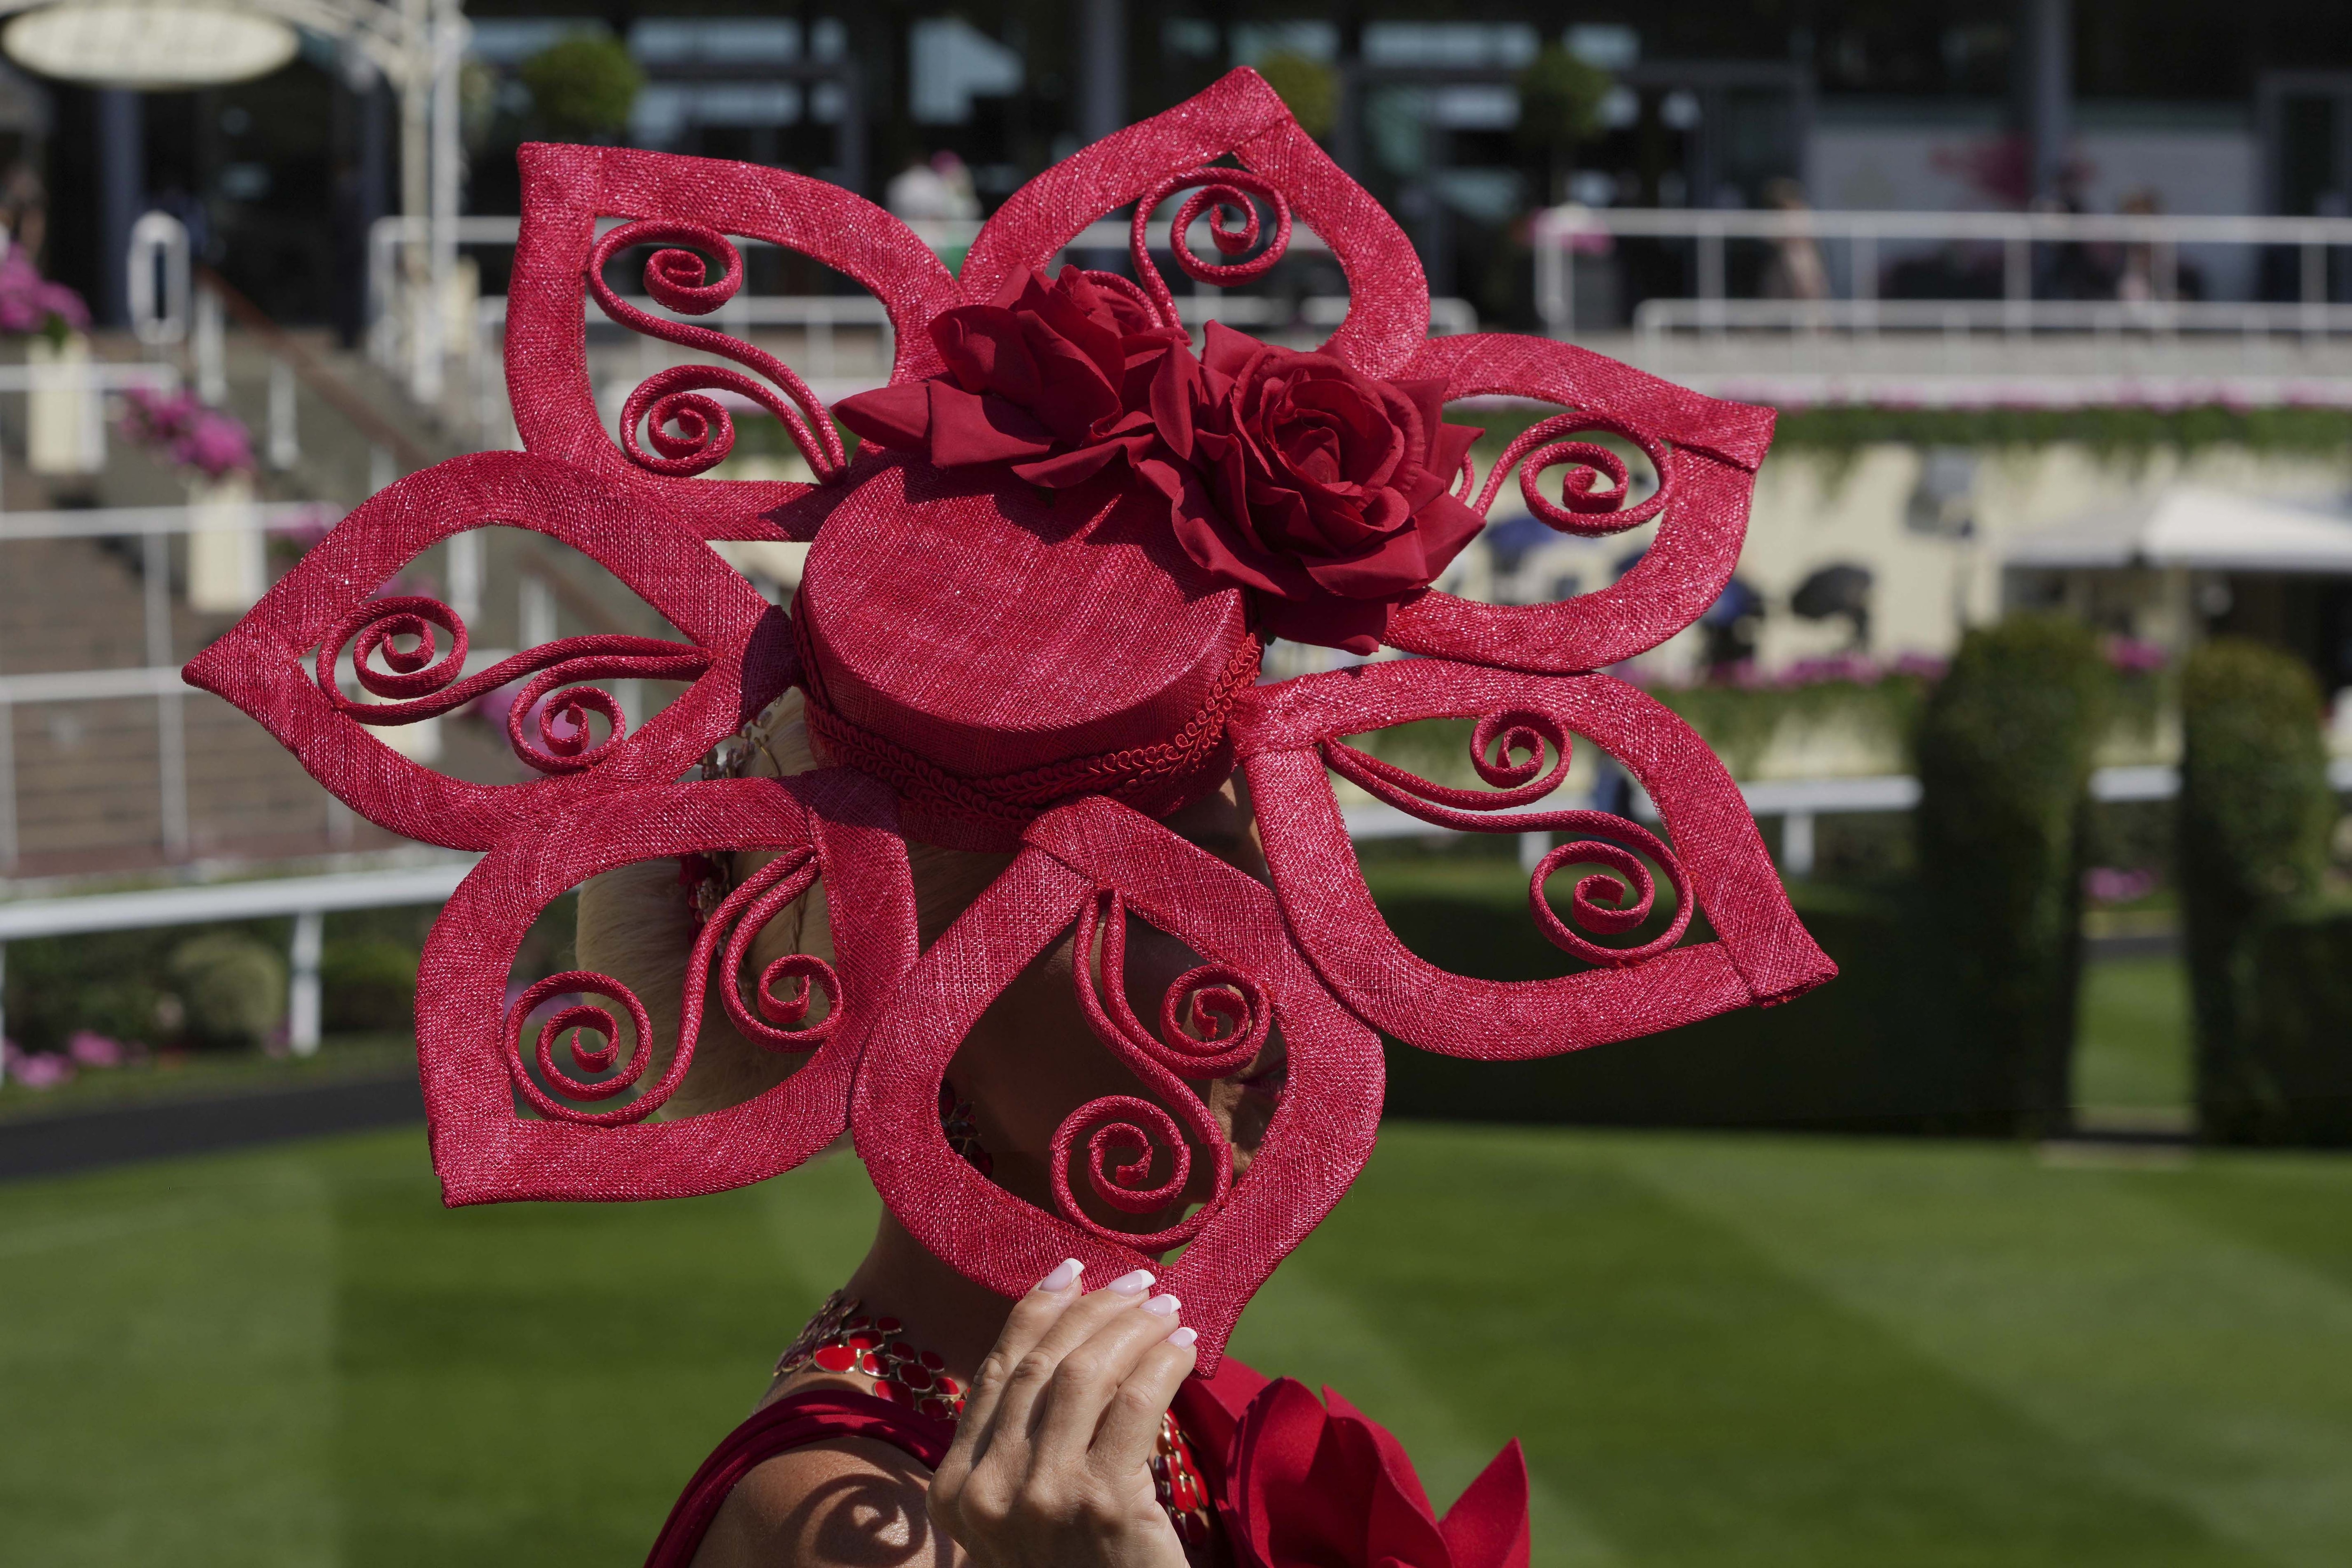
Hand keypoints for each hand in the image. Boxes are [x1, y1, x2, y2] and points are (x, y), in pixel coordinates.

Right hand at [928, 1261, 1197, 1567]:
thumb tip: (1067, 1343)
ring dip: (1132, 1330)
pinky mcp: (1104, 1507)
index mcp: (955, 1490)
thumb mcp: (1026, 1515)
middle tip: (1139, 1283)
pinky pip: (1134, 1406)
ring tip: (1169, 1310)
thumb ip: (1024, 1446)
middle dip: (1092, 1311)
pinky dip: (1162, 1366)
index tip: (1072, 1271)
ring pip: (1087, 1377)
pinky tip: (1186, 1351)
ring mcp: (1042, 1500)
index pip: (995, 1374)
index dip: (1035, 1312)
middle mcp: (987, 1492)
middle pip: (1040, 1368)